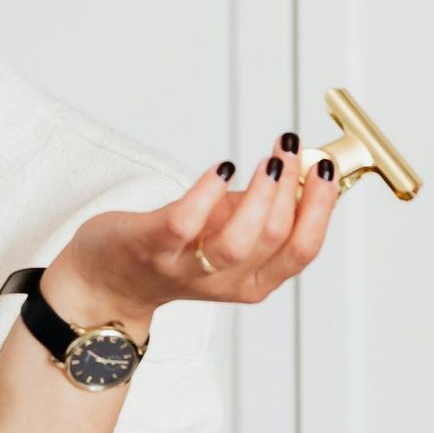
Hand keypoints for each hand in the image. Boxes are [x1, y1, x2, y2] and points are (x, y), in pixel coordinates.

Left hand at [45, 135, 342, 329]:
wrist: (109, 279)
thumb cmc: (176, 247)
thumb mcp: (229, 232)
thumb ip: (264, 208)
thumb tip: (303, 164)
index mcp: (254, 281)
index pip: (302, 250)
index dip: (321, 207)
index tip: (324, 167)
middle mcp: (224, 281)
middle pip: (274, 241)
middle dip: (291, 189)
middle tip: (289, 151)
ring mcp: (186, 267)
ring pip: (237, 242)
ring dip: (260, 195)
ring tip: (268, 160)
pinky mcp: (150, 248)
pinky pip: (184, 223)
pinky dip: (207, 193)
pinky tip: (221, 168)